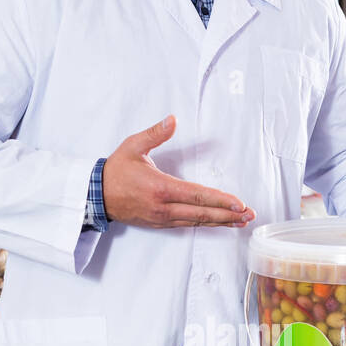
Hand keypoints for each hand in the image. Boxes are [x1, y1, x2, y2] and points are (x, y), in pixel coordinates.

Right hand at [101, 115, 255, 229]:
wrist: (96, 195)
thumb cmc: (116, 170)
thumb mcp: (133, 146)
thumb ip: (155, 133)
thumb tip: (173, 120)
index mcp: (160, 187)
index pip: (197, 195)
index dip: (220, 200)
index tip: (238, 203)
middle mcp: (163, 207)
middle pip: (202, 213)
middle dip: (228, 215)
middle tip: (249, 214)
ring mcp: (162, 218)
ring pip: (197, 222)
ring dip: (220, 222)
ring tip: (241, 221)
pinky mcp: (159, 223)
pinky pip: (188, 225)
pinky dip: (205, 224)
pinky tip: (218, 223)